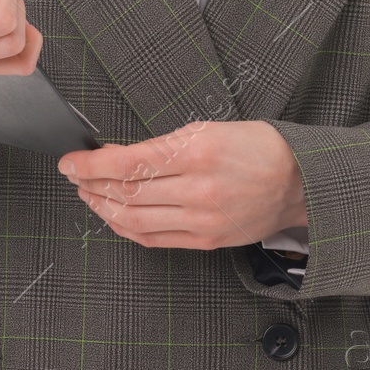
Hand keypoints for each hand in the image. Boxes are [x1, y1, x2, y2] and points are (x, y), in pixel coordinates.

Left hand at [58, 120, 305, 250]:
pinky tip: (114, 216)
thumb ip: (163, 145)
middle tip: (74, 176)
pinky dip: (126, 228)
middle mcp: (198, 190)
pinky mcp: (205, 241)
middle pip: (126, 193)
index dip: (92, 164)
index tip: (71, 161)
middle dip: (91, 185)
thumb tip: (119, 155)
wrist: (297, 181)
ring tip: (89, 195)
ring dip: (103, 207)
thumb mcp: (208, 129)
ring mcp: (201, 220)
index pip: (129, 162)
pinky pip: (154, 239)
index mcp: (198, 153)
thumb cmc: (256, 147)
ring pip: (134, 220)